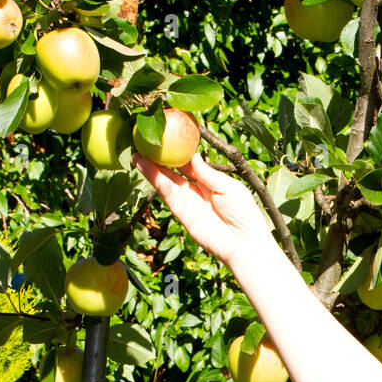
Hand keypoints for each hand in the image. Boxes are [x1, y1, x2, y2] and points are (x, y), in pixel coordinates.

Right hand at [132, 150, 269, 266]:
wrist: (244, 242)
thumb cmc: (244, 213)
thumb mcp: (228, 186)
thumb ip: (208, 172)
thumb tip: (192, 154)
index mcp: (210, 181)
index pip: (189, 165)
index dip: (177, 153)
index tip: (166, 139)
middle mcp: (196, 191)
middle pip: (173, 173)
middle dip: (158, 161)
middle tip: (143, 146)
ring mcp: (188, 204)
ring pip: (166, 184)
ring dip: (151, 171)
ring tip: (137, 156)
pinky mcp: (183, 215)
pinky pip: (169, 197)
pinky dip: (159, 184)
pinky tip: (148, 171)